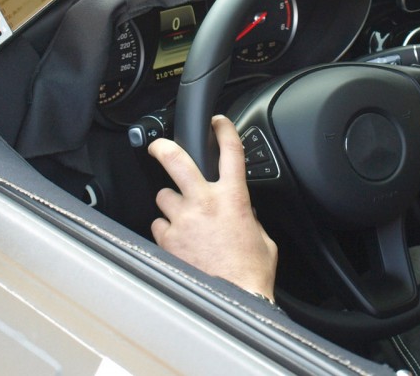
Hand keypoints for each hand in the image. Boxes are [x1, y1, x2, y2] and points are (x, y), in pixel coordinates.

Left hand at [149, 115, 277, 300]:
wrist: (234, 299)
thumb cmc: (251, 272)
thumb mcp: (261, 236)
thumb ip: (248, 216)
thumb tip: (241, 211)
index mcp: (234, 198)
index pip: (230, 151)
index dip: (223, 129)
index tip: (217, 121)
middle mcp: (204, 203)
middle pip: (177, 160)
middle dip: (164, 147)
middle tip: (158, 145)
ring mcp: (183, 221)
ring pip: (164, 196)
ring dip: (171, 203)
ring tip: (182, 217)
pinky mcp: (168, 240)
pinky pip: (159, 224)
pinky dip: (167, 229)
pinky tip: (178, 239)